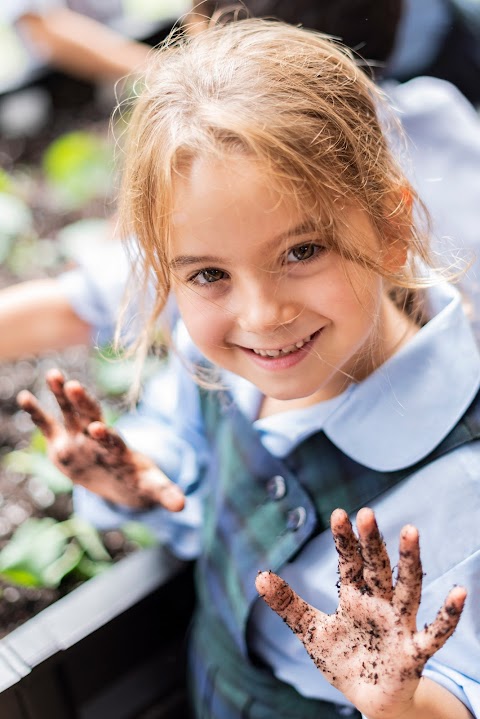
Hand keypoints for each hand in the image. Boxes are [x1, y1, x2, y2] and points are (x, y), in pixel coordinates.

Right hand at [17, 368, 184, 511]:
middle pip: (91, 417)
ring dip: (61, 395)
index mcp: (118, 450)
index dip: (106, 436)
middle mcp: (97, 439)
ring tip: (53, 374)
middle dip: (84, 403)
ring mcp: (79, 438)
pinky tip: (24, 396)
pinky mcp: (62, 443)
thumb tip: (182, 506)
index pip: (112, 441)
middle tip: (75, 385)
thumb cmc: (137, 480)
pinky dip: (36, 413)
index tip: (98, 429)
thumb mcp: (151, 487)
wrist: (121, 480)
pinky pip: (48, 425)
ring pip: (70, 413)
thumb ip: (165, 492)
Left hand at [256, 508, 465, 718]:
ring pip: (406, 588)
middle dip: (372, 542)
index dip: (344, 541)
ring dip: (409, 562)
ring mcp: (398, 625)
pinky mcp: (413, 652)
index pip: (349, 562)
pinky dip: (447, 615)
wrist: (369, 700)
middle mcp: (379, 604)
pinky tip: (459, 593)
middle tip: (367, 513)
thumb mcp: (311, 631)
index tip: (339, 514)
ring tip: (411, 531)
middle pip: (377, 568)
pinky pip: (434, 633)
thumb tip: (258, 575)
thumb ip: (288, 604)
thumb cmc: (344, 659)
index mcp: (354, 597)